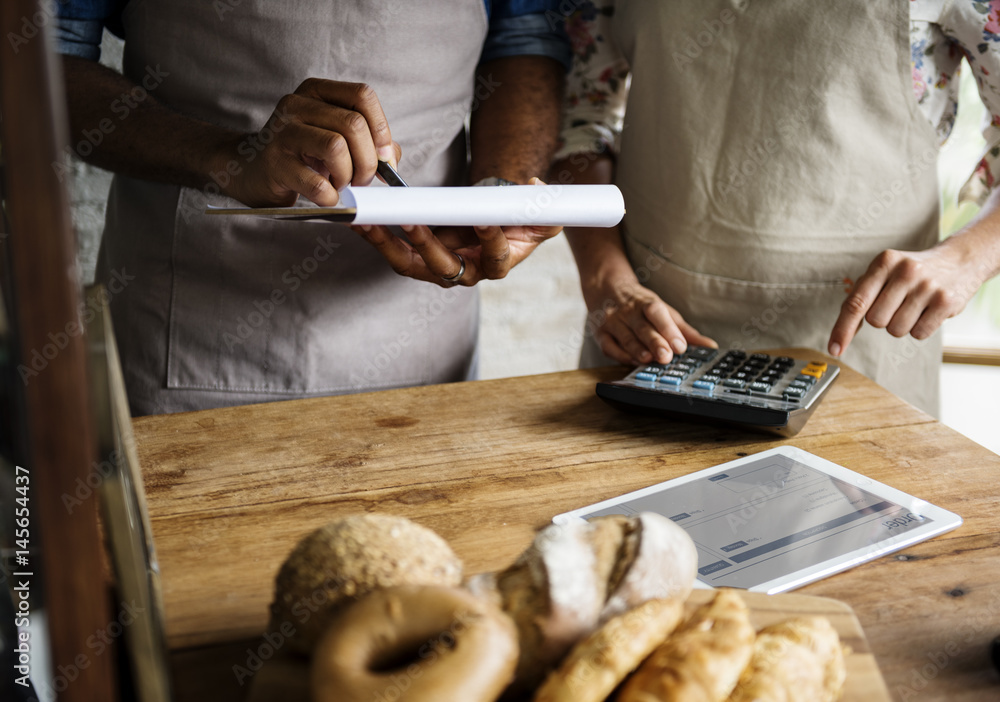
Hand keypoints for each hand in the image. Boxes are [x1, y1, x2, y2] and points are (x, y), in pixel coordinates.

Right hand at [226, 78, 400, 206]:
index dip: (381, 128)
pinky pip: (316, 182)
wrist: (250, 171)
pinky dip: (330, 196)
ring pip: (336, 147)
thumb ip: (369, 144)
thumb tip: (391, 160)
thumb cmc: (300, 156)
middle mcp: (297, 105)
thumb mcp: (335, 139)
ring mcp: (282, 132)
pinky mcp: (274, 163)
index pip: (362, 96)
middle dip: (368, 161)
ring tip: (341, 184)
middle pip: (353, 125)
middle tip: (361, 179)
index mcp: (316, 92)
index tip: (383, 157)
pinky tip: (326, 197)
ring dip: (348, 175)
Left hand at [353, 178, 561, 285]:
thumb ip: (545, 210)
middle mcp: (464, 273)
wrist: (493, 224)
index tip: (485, 220)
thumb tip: (536, 186)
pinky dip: (377, 236)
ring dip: (388, 244)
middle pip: (443, 268)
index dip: (490, 241)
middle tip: (412, 221)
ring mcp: (437, 267)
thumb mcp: (537, 219)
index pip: (494, 259)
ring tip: (370, 223)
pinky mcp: (416, 258)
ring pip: (410, 264)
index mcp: (496, 264)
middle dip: (426, 245)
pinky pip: (394, 252)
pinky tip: (361, 220)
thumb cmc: (514, 223)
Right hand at [584, 276, 716, 364]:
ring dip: (636, 349)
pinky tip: (632, 361)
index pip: (657, 313)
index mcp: (646, 303)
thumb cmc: (640, 304)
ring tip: (647, 359)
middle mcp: (628, 311)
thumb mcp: (664, 311)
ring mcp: (612, 322)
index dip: (669, 329)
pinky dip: (620, 355)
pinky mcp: (600, 334)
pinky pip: (609, 347)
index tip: (681, 346)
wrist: (606, 288)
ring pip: (624, 337)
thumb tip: (709, 346)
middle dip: (654, 342)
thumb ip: (685, 330)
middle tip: (666, 357)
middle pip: (642, 327)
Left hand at [828, 242, 984, 356]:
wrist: (959, 260)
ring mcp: (928, 286)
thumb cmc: (911, 272)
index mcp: (884, 262)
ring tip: (914, 305)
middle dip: (883, 319)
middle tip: (898, 303)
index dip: (843, 329)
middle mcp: (906, 271)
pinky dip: (919, 328)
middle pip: (876, 321)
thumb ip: (860, 296)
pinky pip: (918, 334)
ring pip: (896, 330)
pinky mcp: (946, 302)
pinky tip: (928, 310)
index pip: (856, 303)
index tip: (834, 349)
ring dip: (901, 324)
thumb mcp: (885, 272)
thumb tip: (840, 332)